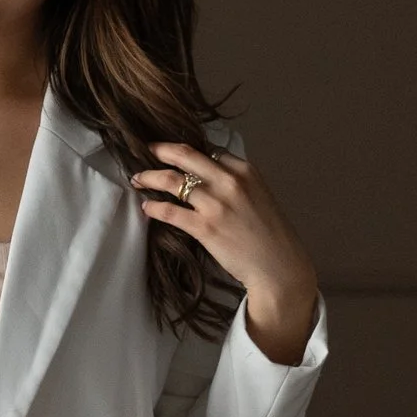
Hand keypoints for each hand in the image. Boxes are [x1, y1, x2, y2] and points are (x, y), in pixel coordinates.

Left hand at [133, 143, 320, 364]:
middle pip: (185, 155)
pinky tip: (146, 208)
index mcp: (245, 170)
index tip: (173, 153)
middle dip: (160, 150)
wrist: (278, 266)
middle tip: (146, 151)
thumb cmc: (270, 234)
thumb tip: (207, 175)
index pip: (208, 151)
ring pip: (171, 180)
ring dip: (149, 177)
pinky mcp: (204, 227)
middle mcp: (229, 181)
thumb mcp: (258, 195)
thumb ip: (235, 181)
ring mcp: (215, 204)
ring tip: (138, 179)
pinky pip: (170, 212)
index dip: (186, 151)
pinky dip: (154, 208)